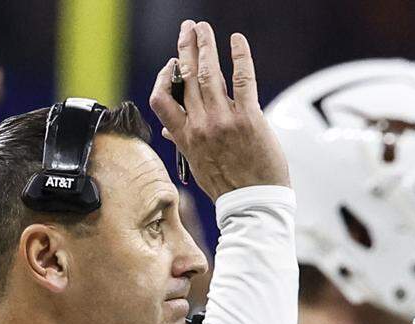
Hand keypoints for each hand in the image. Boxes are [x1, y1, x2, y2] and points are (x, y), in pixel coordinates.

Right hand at [149, 21, 289, 199]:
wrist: (253, 204)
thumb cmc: (226, 187)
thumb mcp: (198, 167)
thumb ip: (183, 143)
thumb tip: (170, 131)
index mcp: (185, 137)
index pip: (161, 99)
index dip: (164, 78)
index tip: (171, 64)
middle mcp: (200, 125)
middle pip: (185, 78)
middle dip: (185, 48)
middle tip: (188, 28)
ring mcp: (223, 120)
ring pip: (208, 73)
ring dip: (205, 45)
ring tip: (204, 28)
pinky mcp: (249, 118)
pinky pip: (243, 79)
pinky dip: (239, 56)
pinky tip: (237, 40)